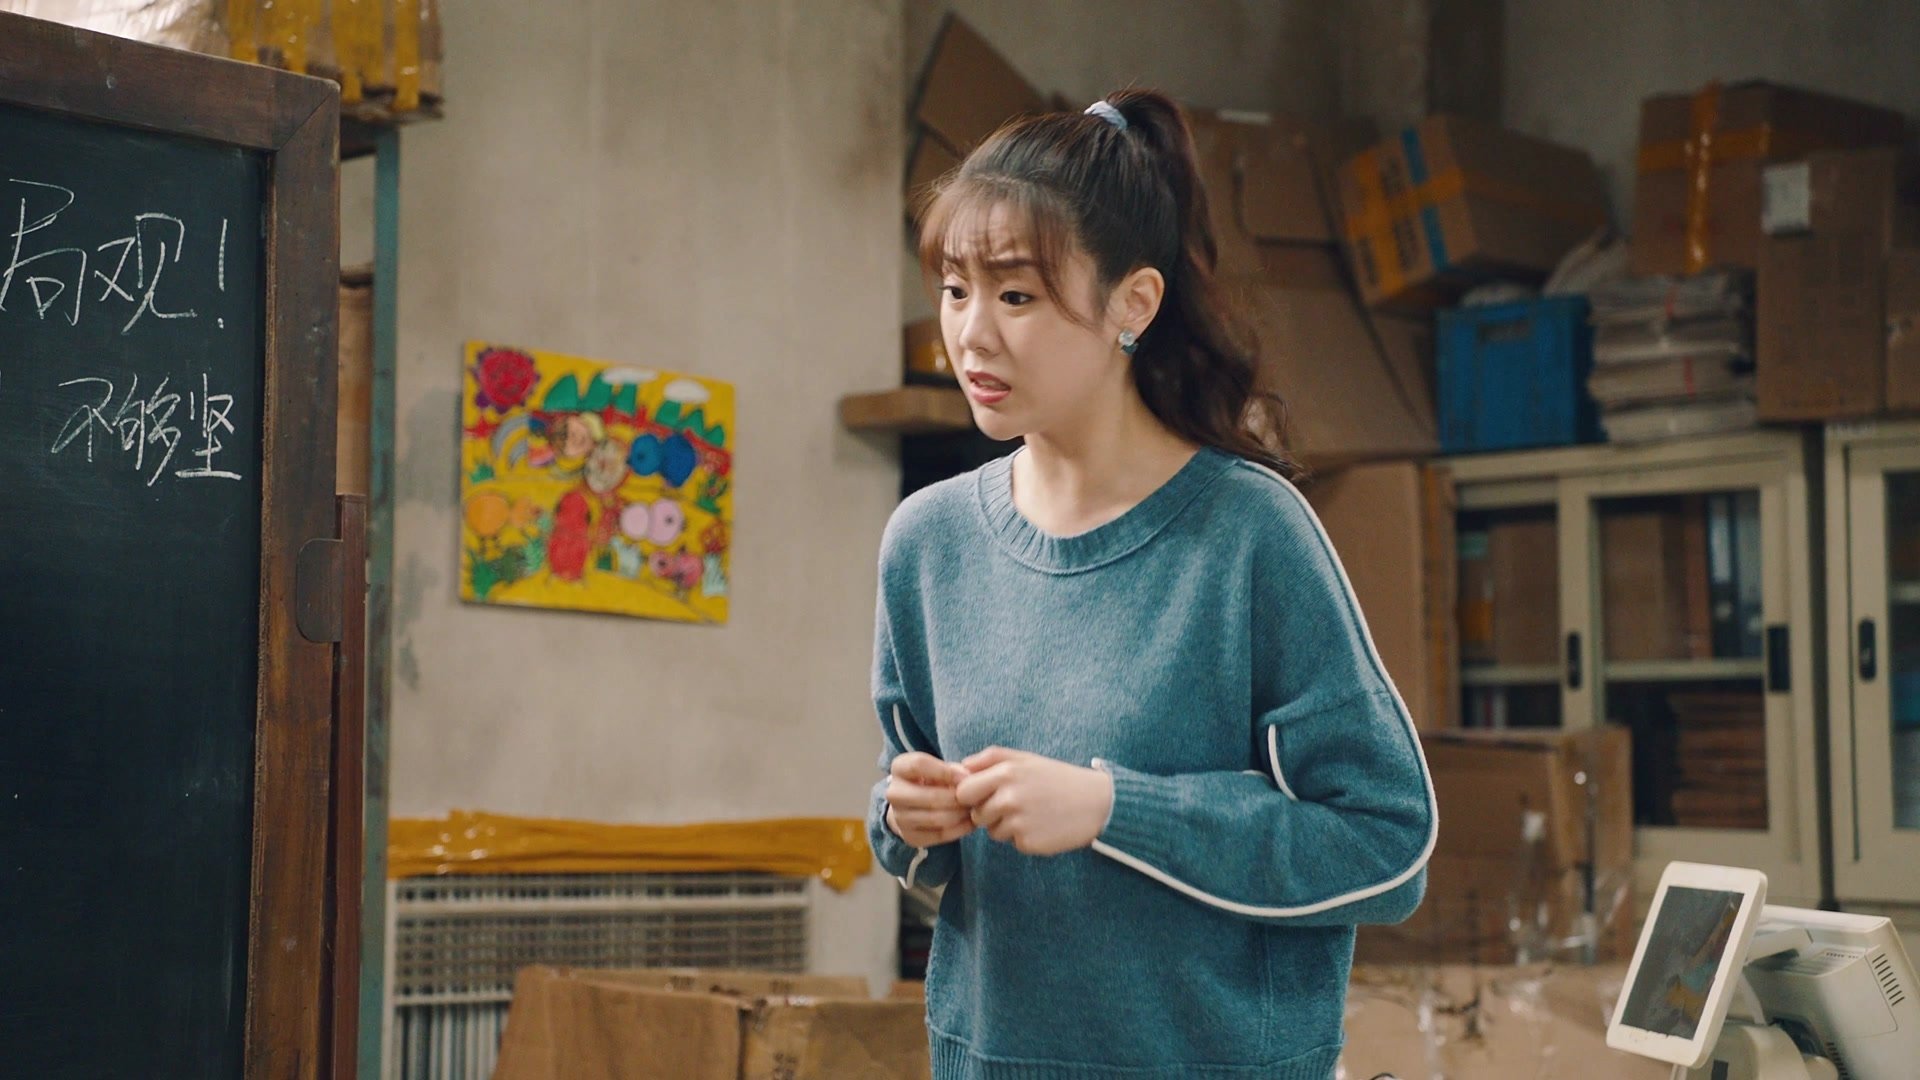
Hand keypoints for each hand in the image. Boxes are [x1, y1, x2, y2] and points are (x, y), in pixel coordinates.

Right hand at [885, 752, 973, 847]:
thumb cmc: (932, 780)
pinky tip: (970, 823)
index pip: (919, 765)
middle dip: (957, 798)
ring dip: (960, 815)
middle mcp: (894, 793)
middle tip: (974, 798)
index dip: (945, 771)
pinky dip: (959, 829)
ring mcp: (899, 817)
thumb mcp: (940, 768)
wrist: (912, 805)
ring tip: (974, 809)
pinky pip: (939, 835)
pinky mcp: (909, 837)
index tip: (965, 777)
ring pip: (936, 818)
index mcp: (899, 768)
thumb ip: (954, 770)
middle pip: (929, 797)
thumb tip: (967, 778)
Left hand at [953, 747, 1114, 855]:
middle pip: (976, 814)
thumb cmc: (1057, 778)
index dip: (971, 795)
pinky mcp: (1028, 842)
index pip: (963, 791)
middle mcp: (1009, 798)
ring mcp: (1018, 822)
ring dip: (1006, 826)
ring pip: (992, 831)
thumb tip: (959, 767)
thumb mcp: (1025, 759)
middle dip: (988, 812)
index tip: (986, 794)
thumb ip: (989, 758)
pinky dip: (1023, 837)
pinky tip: (1042, 825)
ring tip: (1033, 813)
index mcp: (1006, 773)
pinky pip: (1012, 843)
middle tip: (1015, 804)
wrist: (1096, 803)